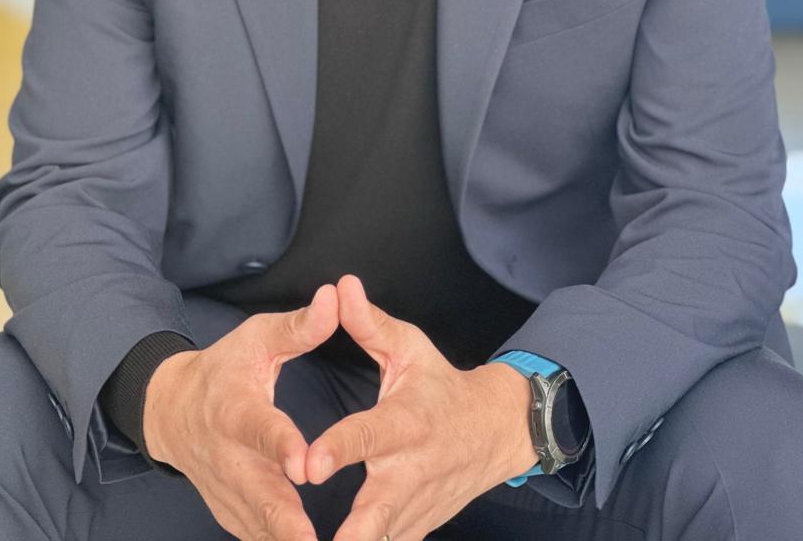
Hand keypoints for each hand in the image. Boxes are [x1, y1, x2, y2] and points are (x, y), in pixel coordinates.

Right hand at [142, 282, 339, 540]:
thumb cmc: (225, 369)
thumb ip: (298, 327)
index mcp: (235, 409)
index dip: (280, 447)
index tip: (303, 466)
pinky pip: (257, 536)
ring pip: (259, 525)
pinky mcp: (231, 513)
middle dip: (286, 522)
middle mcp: (228, 456)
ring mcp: (227, 491)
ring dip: (286, 539)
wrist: (173, 411)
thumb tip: (335, 297)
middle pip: (258, 494)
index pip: (260, 429)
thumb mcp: (257, 339)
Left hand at [303, 274, 537, 540]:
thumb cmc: (441, 386)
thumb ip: (370, 324)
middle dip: (351, 532)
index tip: (309, 464)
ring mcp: (414, 506)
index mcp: (406, 422)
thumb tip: (340, 287)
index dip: (338, 449)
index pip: (368, 436)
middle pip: (377, 511)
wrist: (493, 431)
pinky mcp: (414, 527)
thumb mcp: (409, 348)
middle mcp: (410, 470)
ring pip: (381, 538)